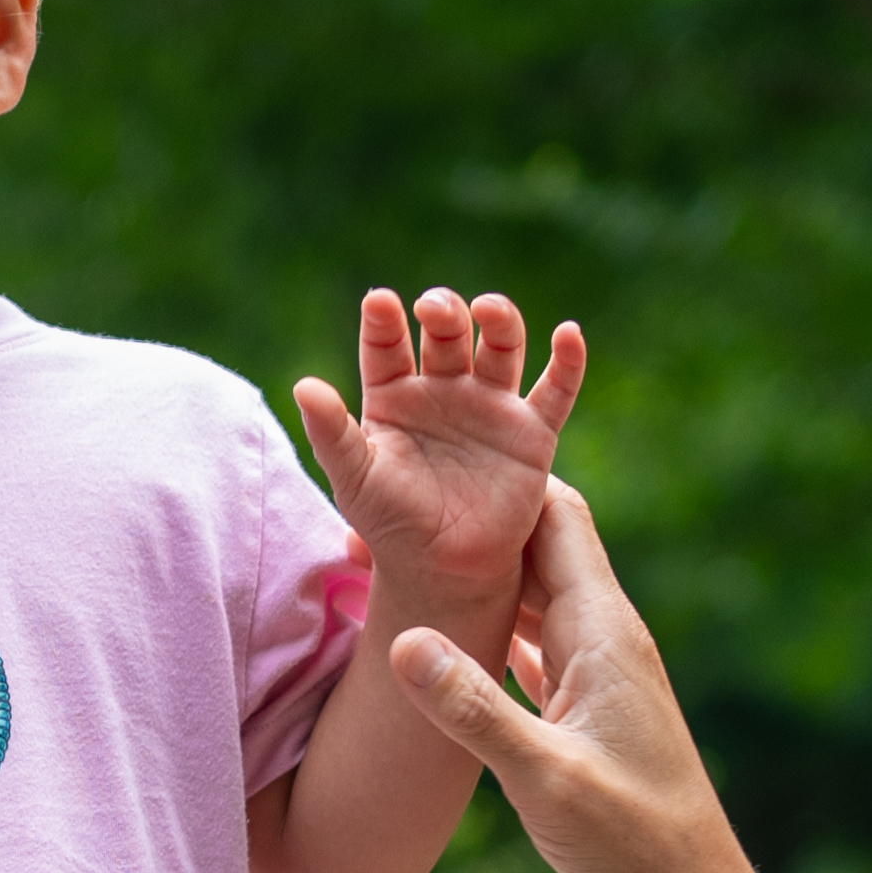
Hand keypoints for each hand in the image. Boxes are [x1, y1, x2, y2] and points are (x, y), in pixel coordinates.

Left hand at [292, 287, 584, 635]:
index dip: (383, 321)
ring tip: (489, 311)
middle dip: (444, 312)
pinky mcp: (532, 432)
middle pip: (447, 332)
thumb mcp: (354, 478)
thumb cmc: (391, 522)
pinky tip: (568, 334)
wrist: (443, 570)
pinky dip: (567, 361)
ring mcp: (490, 405)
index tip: (378, 303)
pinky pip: (555, 390)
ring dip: (499, 320)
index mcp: (394, 392)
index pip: (387, 343)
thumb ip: (331, 432)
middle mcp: (444, 388)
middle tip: (435, 309)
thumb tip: (303, 385)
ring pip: (501, 346)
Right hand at [389, 482, 756, 872]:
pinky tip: (437, 638)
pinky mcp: (580, 713)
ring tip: (395, 570)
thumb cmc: (633, 842)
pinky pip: (527, 650)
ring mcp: (593, 676)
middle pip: (535, 551)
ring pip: (527, 601)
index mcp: (604, 633)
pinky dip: (484, 636)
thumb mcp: (543, 777)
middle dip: (469, 531)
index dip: (496, 488)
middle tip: (383, 522)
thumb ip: (473, 709)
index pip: (554, 520)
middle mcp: (603, 640)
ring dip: (472, 584)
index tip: (426, 470)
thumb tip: (403, 640)